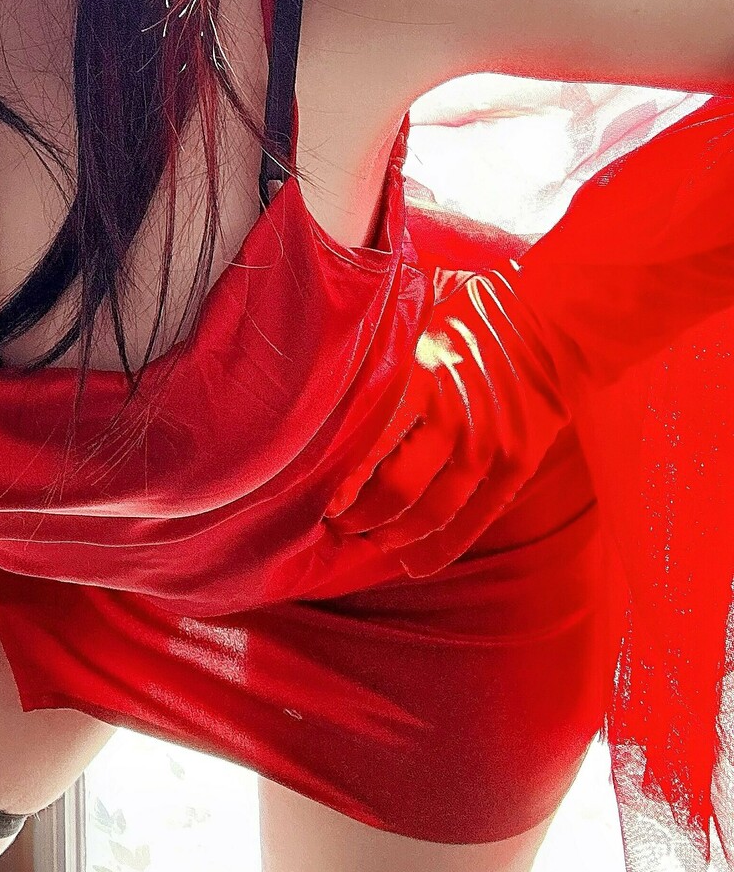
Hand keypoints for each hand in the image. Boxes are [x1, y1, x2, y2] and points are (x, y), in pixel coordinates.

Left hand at [321, 266, 570, 578]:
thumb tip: (329, 353)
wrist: (556, 321)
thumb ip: (383, 341)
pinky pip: (473, 521)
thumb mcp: (421, 311)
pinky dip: (440, 548)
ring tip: (365, 538)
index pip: (369, 445)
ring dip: (391, 534)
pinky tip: (412, 564)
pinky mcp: (516, 467)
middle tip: (333, 522)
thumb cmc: (476, 307)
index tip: (316, 494)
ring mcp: (488, 449)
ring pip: (430, 513)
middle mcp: (454, 421)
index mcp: (422, 377)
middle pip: (395, 489)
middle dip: (358, 515)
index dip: (339, 480)